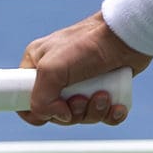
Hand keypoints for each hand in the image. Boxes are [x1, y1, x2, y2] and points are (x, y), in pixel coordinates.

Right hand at [18, 12, 151, 126]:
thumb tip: (55, 116)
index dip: (39, 113)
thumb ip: (40, 99)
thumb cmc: (88, 45)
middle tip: (84, 98)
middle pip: (57, 113)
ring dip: (94, 113)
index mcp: (38, 66)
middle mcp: (58, 75)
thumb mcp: (52, 69)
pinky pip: (104, 115)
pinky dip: (111, 115)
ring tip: (104, 95)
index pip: (25, 100)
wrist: (127, 35)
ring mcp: (83, 82)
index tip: (56, 109)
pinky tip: (116, 106)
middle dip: (74, 113)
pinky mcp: (105, 87)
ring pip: (82, 115)